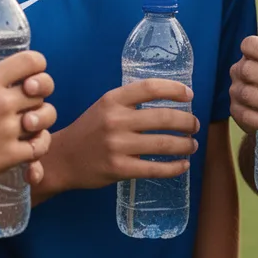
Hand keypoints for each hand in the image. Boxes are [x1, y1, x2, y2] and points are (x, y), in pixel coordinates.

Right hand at [0, 50, 55, 194]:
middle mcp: (2, 102)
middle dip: (40, 91)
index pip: (32, 61)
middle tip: (31, 99)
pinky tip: (32, 143)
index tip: (32, 73)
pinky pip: (40, 147)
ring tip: (31, 122)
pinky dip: (40, 144)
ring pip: (47, 116)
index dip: (37, 65)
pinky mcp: (8, 155)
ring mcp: (7, 130)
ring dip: (43, 118)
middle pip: (43, 88)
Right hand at [41, 79, 198, 194]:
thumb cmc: (90, 129)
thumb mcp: (105, 106)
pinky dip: (174, 167)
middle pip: (163, 117)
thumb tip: (171, 100)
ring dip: (184, 144)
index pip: (151, 88)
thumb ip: (131, 101)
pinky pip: (154, 169)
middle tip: (195, 125)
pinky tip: (183, 165)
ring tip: (192, 144)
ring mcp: (117, 146)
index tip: (190, 95)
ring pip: (163, 144)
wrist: (62, 159)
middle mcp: (116, 120)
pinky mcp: (119, 169)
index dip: (174, 89)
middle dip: (187, 122)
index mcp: (113, 99)